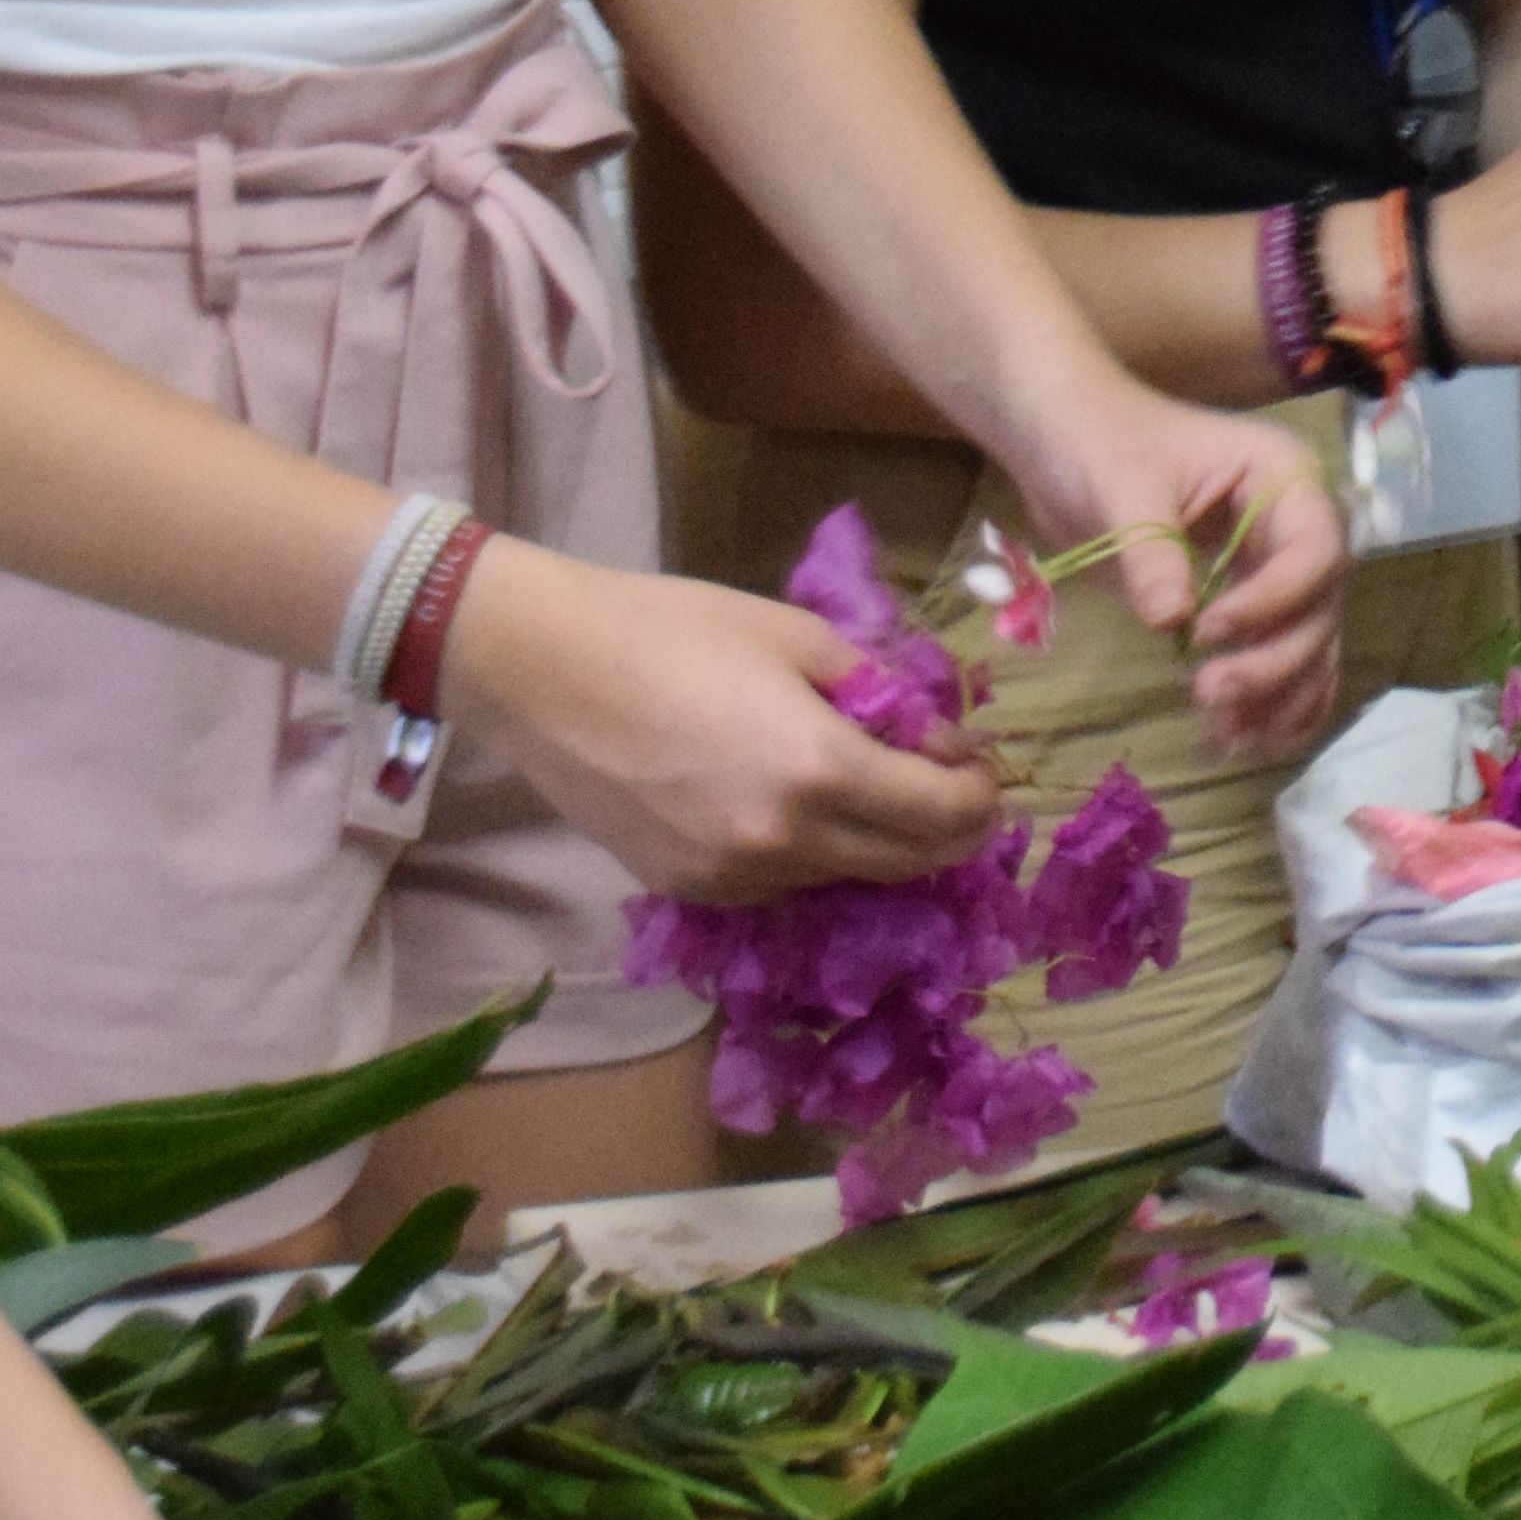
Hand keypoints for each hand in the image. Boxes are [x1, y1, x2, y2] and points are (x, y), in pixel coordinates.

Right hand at [435, 539, 1004, 899]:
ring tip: (864, 780)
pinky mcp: (689, 889)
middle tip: (949, 781)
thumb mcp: (797, 636)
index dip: (980, 793)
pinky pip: (783, 883)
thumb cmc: (671, 629)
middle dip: (947, 826)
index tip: (979, 763)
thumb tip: (932, 734)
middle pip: (909, 862)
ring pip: (846, 876)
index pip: (944, 815)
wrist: (540, 669)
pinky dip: (812, 851)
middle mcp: (784, 841)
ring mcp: (732, 877)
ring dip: (877, 838)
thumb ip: (880, 690)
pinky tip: (793, 802)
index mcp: (820, 770)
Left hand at [1005, 381, 1347, 762]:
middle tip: (1209, 695)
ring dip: (1279, 697)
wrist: (1068, 444)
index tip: (1208, 631)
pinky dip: (1272, 703)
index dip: (1273, 599)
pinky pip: (1283, 657)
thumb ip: (1151, 554)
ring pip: (1310, 643)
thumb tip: (1173, 622)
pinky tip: (1243, 740)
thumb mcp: (1120, 490)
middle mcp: (1297, 524)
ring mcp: (1279, 568)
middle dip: (1274, 661)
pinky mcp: (1253, 604)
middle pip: (1319, 607)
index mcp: (1284, 477)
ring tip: (1229, 738)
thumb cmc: (1100, 445)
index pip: (1313, 549)